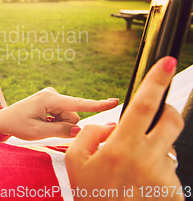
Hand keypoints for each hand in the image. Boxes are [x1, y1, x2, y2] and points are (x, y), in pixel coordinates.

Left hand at [0, 88, 118, 139]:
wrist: (4, 119)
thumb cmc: (18, 125)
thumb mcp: (38, 131)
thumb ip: (60, 131)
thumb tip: (80, 129)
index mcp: (50, 99)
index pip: (78, 104)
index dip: (97, 105)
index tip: (115, 101)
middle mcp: (53, 94)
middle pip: (72, 116)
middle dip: (63, 126)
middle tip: (43, 127)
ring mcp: (53, 97)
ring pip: (68, 118)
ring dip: (58, 125)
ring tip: (40, 124)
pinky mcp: (52, 101)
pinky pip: (62, 116)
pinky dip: (55, 122)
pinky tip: (42, 122)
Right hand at [65, 57, 183, 199]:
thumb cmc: (92, 196)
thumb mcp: (75, 162)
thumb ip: (88, 134)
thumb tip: (108, 124)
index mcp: (123, 148)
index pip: (144, 105)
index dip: (156, 81)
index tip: (165, 63)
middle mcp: (148, 159)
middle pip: (171, 119)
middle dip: (165, 112)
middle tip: (150, 121)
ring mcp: (165, 176)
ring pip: (165, 148)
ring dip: (151, 152)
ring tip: (131, 174)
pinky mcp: (174, 190)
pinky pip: (167, 171)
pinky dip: (154, 173)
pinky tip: (138, 187)